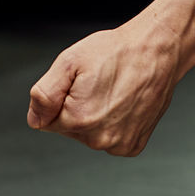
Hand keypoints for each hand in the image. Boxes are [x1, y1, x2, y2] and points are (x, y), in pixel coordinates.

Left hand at [27, 12, 181, 156]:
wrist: (159, 49)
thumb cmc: (118, 50)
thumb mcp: (70, 60)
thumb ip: (44, 94)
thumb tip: (35, 119)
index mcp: (78, 119)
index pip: (47, 119)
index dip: (60, 97)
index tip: (80, 82)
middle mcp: (99, 139)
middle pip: (69, 128)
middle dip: (77, 107)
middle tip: (99, 83)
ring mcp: (118, 144)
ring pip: (90, 134)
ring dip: (96, 117)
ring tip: (115, 91)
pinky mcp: (133, 145)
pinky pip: (111, 140)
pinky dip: (115, 124)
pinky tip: (125, 103)